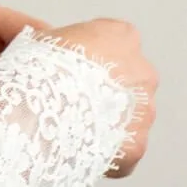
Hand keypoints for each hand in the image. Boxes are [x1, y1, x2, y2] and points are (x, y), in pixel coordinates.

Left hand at [0, 0, 48, 125]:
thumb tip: (20, 79)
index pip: (28, 30)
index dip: (50, 54)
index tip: (70, 81)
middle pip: (25, 56)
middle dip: (38, 79)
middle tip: (60, 108)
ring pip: (12, 78)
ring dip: (19, 97)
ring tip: (42, 121)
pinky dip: (2, 108)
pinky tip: (15, 126)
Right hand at [27, 18, 158, 178]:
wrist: (46, 109)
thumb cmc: (43, 69)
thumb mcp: (41, 40)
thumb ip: (58, 40)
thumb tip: (49, 45)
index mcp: (121, 37)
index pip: (116, 40)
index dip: (93, 56)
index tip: (74, 67)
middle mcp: (143, 70)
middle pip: (129, 79)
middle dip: (106, 90)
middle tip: (73, 99)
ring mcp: (145, 109)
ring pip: (130, 115)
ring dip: (109, 120)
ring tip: (73, 126)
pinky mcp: (138, 143)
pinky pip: (124, 147)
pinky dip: (107, 149)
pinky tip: (80, 147)